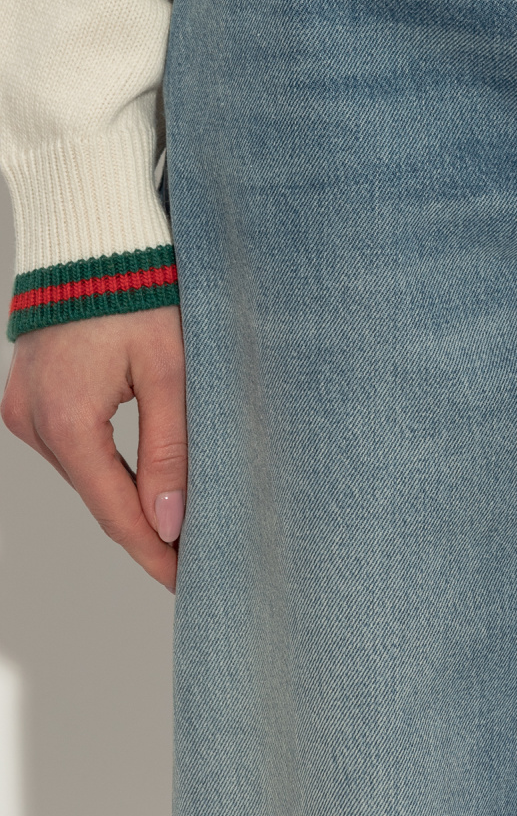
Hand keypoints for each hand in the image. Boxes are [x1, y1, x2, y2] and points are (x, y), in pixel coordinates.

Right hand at [2, 308, 186, 590]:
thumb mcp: (168, 370)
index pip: (116, 512)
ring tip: (174, 524)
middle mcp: (35, 424)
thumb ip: (169, 448)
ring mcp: (25, 410)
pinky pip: (70, 445)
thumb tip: (169, 523)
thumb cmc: (137, 289)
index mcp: (68, 424)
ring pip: (84, 472)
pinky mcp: (28, 395)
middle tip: (192, 558)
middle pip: (98, 495)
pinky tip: (136, 477)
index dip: (153, 552)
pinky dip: (103, 462)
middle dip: (144, 528)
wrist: (91, 233)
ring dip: (123, 495)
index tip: (186, 582)